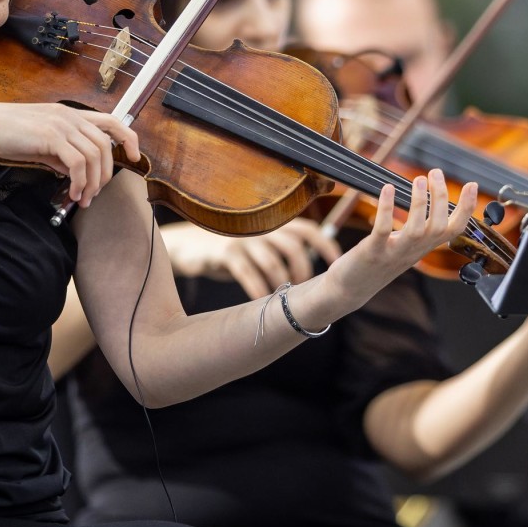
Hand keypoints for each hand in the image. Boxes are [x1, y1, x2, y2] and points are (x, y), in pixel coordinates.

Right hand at [0, 103, 139, 206]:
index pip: (110, 121)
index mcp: (70, 116)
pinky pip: (78, 162)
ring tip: (82, 199)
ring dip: (92, 182)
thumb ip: (61, 156)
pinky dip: (80, 181)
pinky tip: (72, 192)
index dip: (128, 138)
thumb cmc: (8, 135)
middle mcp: (70, 117)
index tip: (133, 157)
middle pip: (105, 146)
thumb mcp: (42, 145)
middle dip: (105, 175)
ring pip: (94, 155)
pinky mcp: (51, 136)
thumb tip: (75, 174)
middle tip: (94, 195)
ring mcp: (61, 124)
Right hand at [162, 220, 343, 300]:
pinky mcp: (225, 254)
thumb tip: (317, 272)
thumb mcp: (261, 243)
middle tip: (301, 293)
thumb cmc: (235, 249)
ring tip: (281, 302)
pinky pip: (248, 275)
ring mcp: (243, 238)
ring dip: (281, 286)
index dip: (326, 247)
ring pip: (272, 263)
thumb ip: (285, 249)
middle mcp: (261, 227)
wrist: (190, 246)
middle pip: (293, 248)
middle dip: (302, 273)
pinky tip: (260, 304)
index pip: (309, 230)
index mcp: (275, 223)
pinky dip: (258, 292)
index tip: (337, 266)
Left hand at [325, 170, 478, 306]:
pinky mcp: (372, 252)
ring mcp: (394, 253)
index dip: (467, 209)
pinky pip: (383, 230)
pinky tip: (387, 188)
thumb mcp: (405, 246)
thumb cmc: (378, 262)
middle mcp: (414, 251)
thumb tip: (428, 199)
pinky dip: (387, 208)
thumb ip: (419, 229)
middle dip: (441, 198)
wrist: (350, 290)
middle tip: (435, 172)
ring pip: (417, 230)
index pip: (454, 230)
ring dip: (420, 202)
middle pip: (439, 227)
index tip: (472, 185)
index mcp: (424, 248)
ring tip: (420, 179)